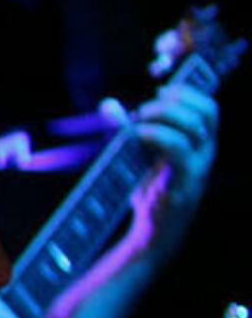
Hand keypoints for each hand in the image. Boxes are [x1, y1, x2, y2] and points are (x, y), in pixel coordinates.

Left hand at [107, 70, 218, 226]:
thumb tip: (109, 105)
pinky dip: (155, 134)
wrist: (154, 229)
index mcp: (200, 144)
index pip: (208, 107)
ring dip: (163, 114)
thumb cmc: (149, 189)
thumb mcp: (140, 154)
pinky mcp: (184, 181)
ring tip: (140, 120)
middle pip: (207, 111)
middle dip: (177, 98)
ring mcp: (198, 167)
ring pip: (194, 127)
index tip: (160, 88)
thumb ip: (129, 129)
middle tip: (147, 106)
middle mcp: (205, 152)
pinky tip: (137, 135)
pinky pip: (177, 149)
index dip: (188, 91)